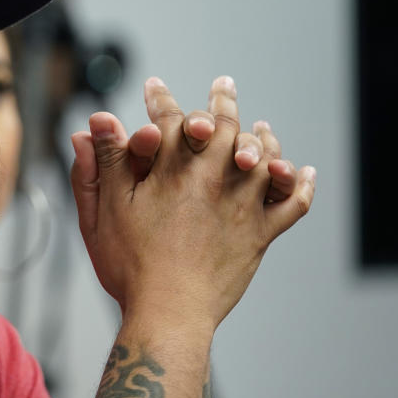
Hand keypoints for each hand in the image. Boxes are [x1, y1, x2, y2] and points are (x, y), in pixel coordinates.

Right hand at [70, 76, 315, 330]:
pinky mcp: (260, 233)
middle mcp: (211, 179)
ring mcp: (241, 205)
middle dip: (221, 102)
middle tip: (223, 85)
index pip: (169, 119)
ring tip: (262, 126)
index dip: (160, 98)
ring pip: (262, 157)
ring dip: (262, 137)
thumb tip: (95, 123)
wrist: (169, 313)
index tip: (154, 85)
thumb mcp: (103, 210)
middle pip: (225, 126)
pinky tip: (302, 173)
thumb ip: (103, 163)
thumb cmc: (130, 265)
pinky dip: (299, 185)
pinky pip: (291, 204)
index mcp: (171, 171)